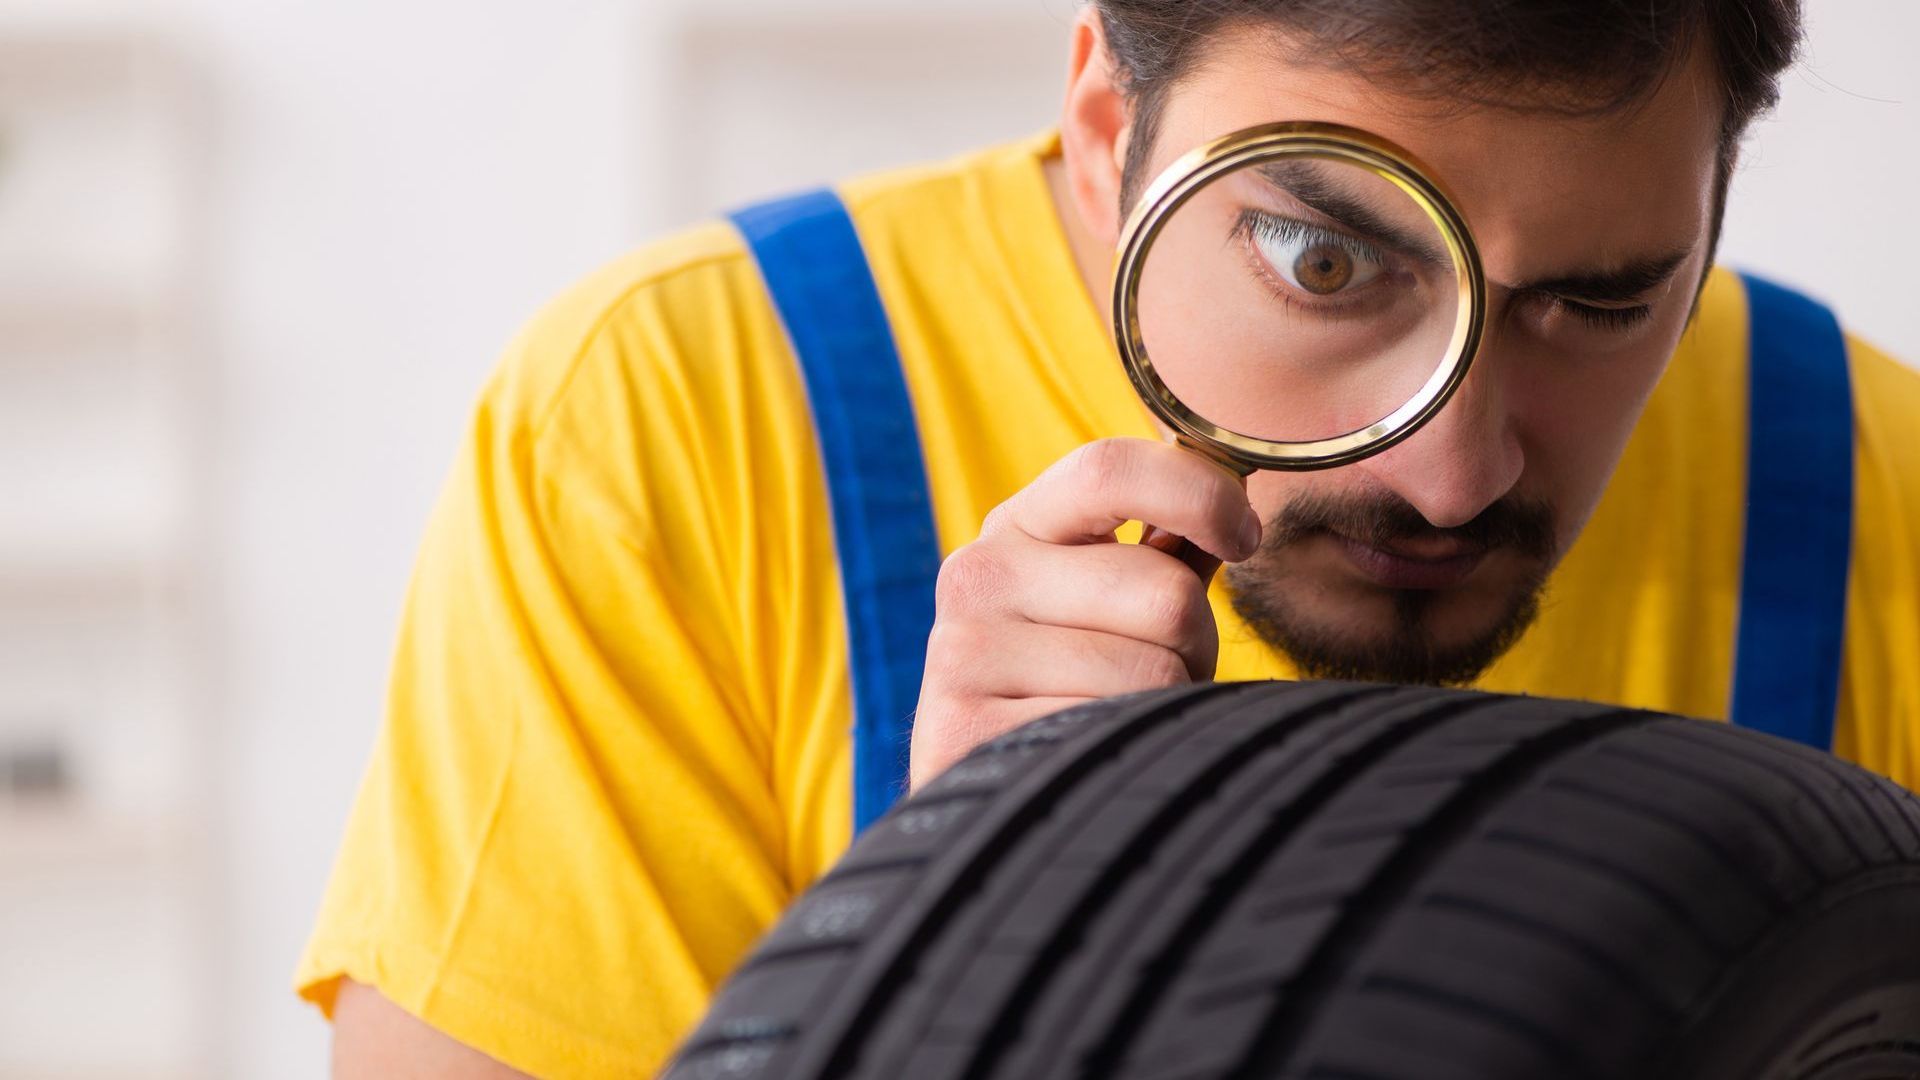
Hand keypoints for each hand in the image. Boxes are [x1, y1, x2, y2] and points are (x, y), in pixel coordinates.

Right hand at [910, 438, 1261, 789]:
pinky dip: (1132, 746)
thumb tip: (1234, 493)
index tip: (1243, 536)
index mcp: (1016, 527)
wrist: (989, 787)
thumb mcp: (1103, 597)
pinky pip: (1118, 730)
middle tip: (1160, 669)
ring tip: (1123, 712)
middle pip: (1165, 593)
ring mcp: (965, 654)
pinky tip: (1094, 750)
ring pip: (1153, 670)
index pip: (1110, 470)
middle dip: (1194, 642)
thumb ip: (1165, 546)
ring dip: (1166, 702)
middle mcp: (978, 577)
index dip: (1201, 495)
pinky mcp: (968, 730)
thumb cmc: (1068, 677)